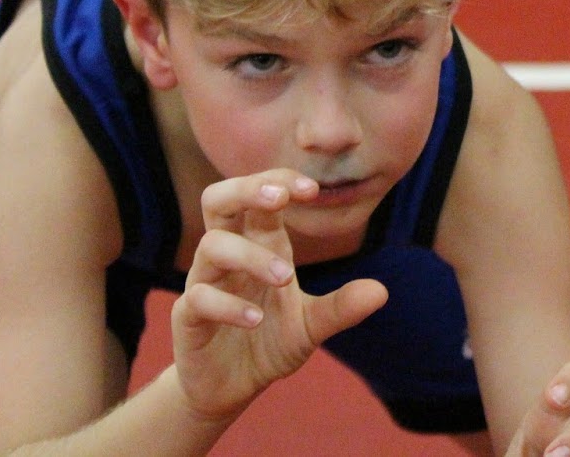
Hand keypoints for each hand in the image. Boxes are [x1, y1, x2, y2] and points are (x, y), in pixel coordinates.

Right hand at [171, 169, 388, 418]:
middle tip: (279, 198)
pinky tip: (256, 319)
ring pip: (212, 246)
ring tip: (285, 277)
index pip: (262, 195)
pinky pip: (199, 297)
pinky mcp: (187, 318)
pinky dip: (229, 305)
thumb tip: (382, 292)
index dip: (281, 181)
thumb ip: (340, 308)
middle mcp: (229, 257)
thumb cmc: (270, 343)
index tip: (312, 190)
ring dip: (251, 256)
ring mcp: (205, 284)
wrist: (233, 389)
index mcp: (260, 245)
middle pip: (218, 200)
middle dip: (246, 189)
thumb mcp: (311, 326)